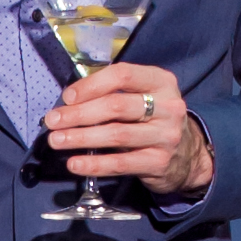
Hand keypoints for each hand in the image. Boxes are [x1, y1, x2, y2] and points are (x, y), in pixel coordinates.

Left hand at [43, 62, 212, 197]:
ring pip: (116, 135)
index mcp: (161, 82)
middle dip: (79, 114)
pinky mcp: (159, 162)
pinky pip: (120, 164)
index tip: (67, 97)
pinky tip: (75, 164)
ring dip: (81, 138)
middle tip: (53, 121)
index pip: (123, 75)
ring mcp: (165, 136)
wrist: (188, 155)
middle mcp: (168, 107)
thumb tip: (69, 102)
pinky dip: (94, 164)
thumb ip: (113, 94)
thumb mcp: (143, 97)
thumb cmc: (153, 120)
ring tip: (57, 141)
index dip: (91, 85)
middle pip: (116, 106)